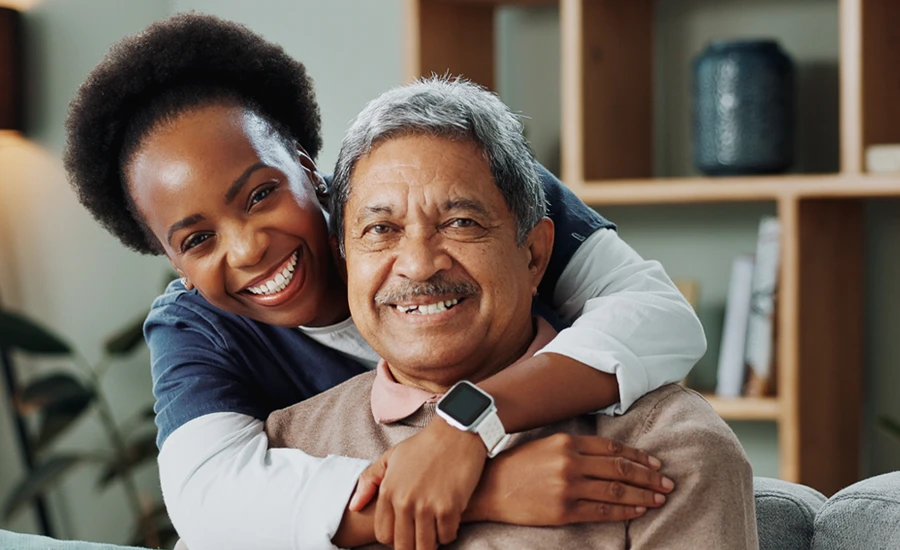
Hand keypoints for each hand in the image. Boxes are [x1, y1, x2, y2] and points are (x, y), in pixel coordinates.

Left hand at [349, 417, 486, 549]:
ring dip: (431, 543)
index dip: (395, 538)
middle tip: (421, 537)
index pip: (384, 535)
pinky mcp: (449, 508)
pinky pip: (447, 536)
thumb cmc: (424, 445)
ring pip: (425, 547)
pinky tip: (450, 521)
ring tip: (435, 532)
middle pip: (403, 546)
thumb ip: (369, 481)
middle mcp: (404, 502)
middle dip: (411, 546)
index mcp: (388, 491)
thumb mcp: (391, 457)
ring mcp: (427, 506)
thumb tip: (354, 507)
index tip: (406, 532)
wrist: (456, 433)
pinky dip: (449, 533)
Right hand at [467, 433, 673, 524]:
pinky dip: (624, 511)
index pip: (613, 449)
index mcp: (567, 442)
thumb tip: (610, 455)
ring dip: (643, 495)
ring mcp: (567, 488)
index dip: (639, 457)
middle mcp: (570, 462)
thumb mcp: (546, 445)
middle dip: (649, 477)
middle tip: (668, 482)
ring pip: (616, 491)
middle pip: (620, 469)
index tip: (656, 463)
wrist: (488, 489)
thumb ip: (575, 447)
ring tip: (660, 498)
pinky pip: (602, 511)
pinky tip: (638, 511)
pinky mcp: (564, 511)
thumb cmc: (517, 465)